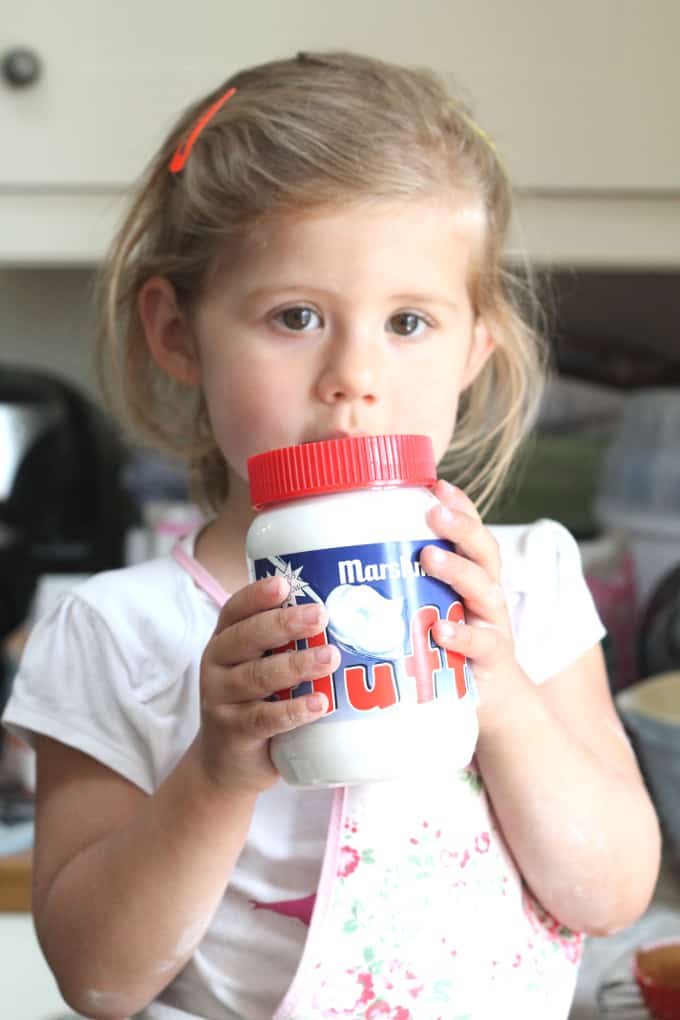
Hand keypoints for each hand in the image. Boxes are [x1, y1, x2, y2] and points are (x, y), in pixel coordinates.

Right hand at [197, 576, 340, 793]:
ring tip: (329, 658)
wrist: (228, 764)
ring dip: (296, 665)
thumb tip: (352, 616)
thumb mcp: (263, 667)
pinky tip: (319, 704)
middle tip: (320, 615)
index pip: (236, 609)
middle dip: (284, 624)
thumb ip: (289, 645)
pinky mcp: (234, 732)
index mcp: (226, 640)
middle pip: (246, 637)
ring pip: (257, 677)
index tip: (284, 584)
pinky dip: (293, 710)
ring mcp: (222, 699)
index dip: (257, 595)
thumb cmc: (257, 702)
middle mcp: (218, 664)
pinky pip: (264, 718)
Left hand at [421, 479, 525, 735]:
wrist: (490, 701)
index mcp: (473, 574)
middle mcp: (487, 593)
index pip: (472, 530)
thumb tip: (348, 551)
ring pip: (484, 589)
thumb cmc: (448, 645)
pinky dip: (461, 636)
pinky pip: (480, 644)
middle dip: (460, 528)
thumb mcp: (430, 606)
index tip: (437, 483)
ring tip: (430, 557)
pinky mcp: (490, 659)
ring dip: (457, 570)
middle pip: (484, 551)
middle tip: (433, 512)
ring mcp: (492, 625)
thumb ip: (406, 580)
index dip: (460, 506)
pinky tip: (442, 631)